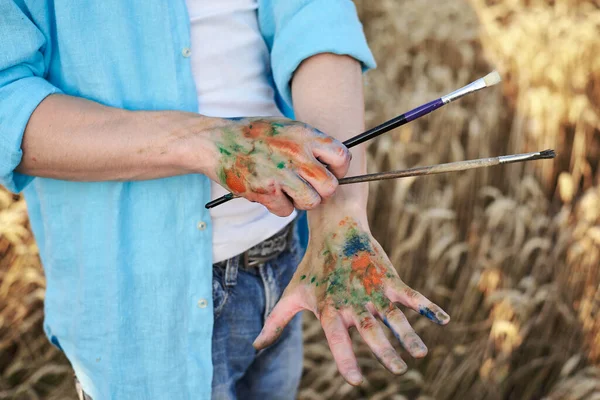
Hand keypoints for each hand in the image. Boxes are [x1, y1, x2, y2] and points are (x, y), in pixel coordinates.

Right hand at [198, 117, 350, 215]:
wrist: (216, 142)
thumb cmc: (254, 135)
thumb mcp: (286, 127)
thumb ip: (310, 143)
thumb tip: (335, 164)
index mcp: (305, 135)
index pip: (342, 157)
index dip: (339, 170)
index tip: (329, 173)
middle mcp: (297, 154)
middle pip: (330, 187)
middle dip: (321, 191)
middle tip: (307, 187)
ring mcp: (281, 174)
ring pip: (311, 202)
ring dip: (301, 201)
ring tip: (287, 190)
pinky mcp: (265, 191)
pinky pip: (287, 211)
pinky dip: (279, 206)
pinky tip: (269, 192)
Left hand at [253, 216, 449, 384]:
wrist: (334, 229)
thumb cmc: (312, 267)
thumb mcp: (293, 294)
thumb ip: (276, 323)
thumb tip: (255, 347)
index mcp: (329, 308)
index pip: (337, 338)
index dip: (346, 359)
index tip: (356, 380)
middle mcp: (352, 300)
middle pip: (370, 330)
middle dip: (384, 351)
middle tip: (397, 370)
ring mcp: (372, 288)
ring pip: (393, 315)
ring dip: (408, 334)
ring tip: (420, 353)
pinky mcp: (388, 277)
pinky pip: (410, 294)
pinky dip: (427, 306)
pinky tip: (444, 320)